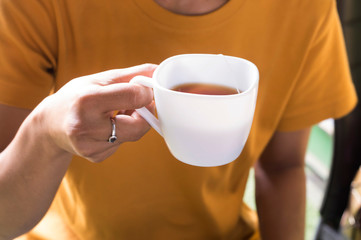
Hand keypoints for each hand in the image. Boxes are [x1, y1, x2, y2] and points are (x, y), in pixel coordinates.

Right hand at [36, 64, 155, 162]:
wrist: (50, 124)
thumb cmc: (75, 97)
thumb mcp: (99, 80)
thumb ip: (131, 75)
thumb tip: (158, 70)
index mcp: (87, 101)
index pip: (134, 96)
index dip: (146, 92)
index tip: (145, 89)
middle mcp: (86, 126)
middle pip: (139, 125)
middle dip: (144, 113)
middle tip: (137, 103)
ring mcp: (90, 146)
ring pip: (132, 135)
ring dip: (133, 122)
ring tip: (116, 112)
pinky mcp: (95, 156)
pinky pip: (122, 143)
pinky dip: (121, 133)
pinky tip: (106, 126)